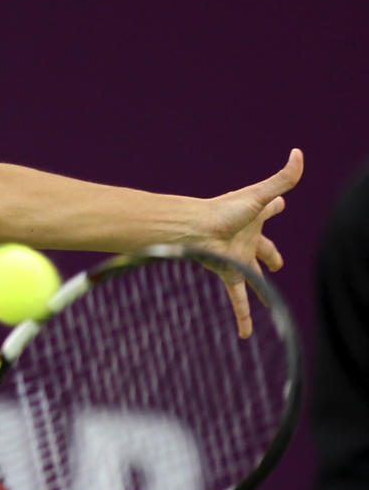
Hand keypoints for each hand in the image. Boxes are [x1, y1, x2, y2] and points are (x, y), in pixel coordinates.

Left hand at [193, 148, 303, 336]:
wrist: (192, 229)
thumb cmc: (222, 210)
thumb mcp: (257, 195)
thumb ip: (282, 178)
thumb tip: (299, 154)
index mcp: (254, 218)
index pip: (269, 209)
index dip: (275, 205)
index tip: (279, 203)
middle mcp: (246, 239)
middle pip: (263, 250)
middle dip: (272, 256)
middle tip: (277, 264)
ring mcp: (237, 258)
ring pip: (252, 279)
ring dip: (261, 292)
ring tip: (270, 305)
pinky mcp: (228, 273)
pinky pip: (237, 299)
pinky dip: (242, 317)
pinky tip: (245, 335)